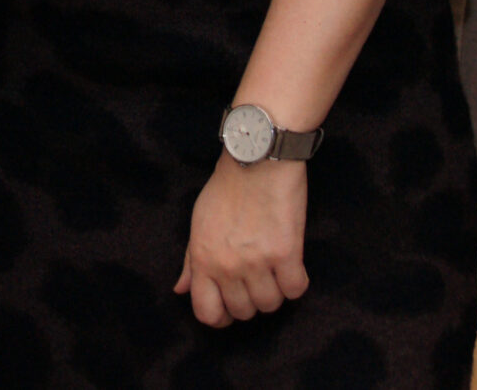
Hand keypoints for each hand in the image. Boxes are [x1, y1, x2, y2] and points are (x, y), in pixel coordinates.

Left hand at [174, 153, 308, 326]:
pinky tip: (291, 265)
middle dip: (250, 299)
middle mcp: (227, 265)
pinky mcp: (287, 254)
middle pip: (243, 312)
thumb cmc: (226, 188)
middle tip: (256, 277)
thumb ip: (190, 260)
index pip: (206, 312)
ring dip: (275, 292)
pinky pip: (295, 291)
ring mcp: (257, 262)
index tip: (231, 306)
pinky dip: (296, 282)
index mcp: (202, 258)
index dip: (220, 316)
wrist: (257, 159)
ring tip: (274, 269)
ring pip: (270, 305)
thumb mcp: (199, 222)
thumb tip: (180, 289)